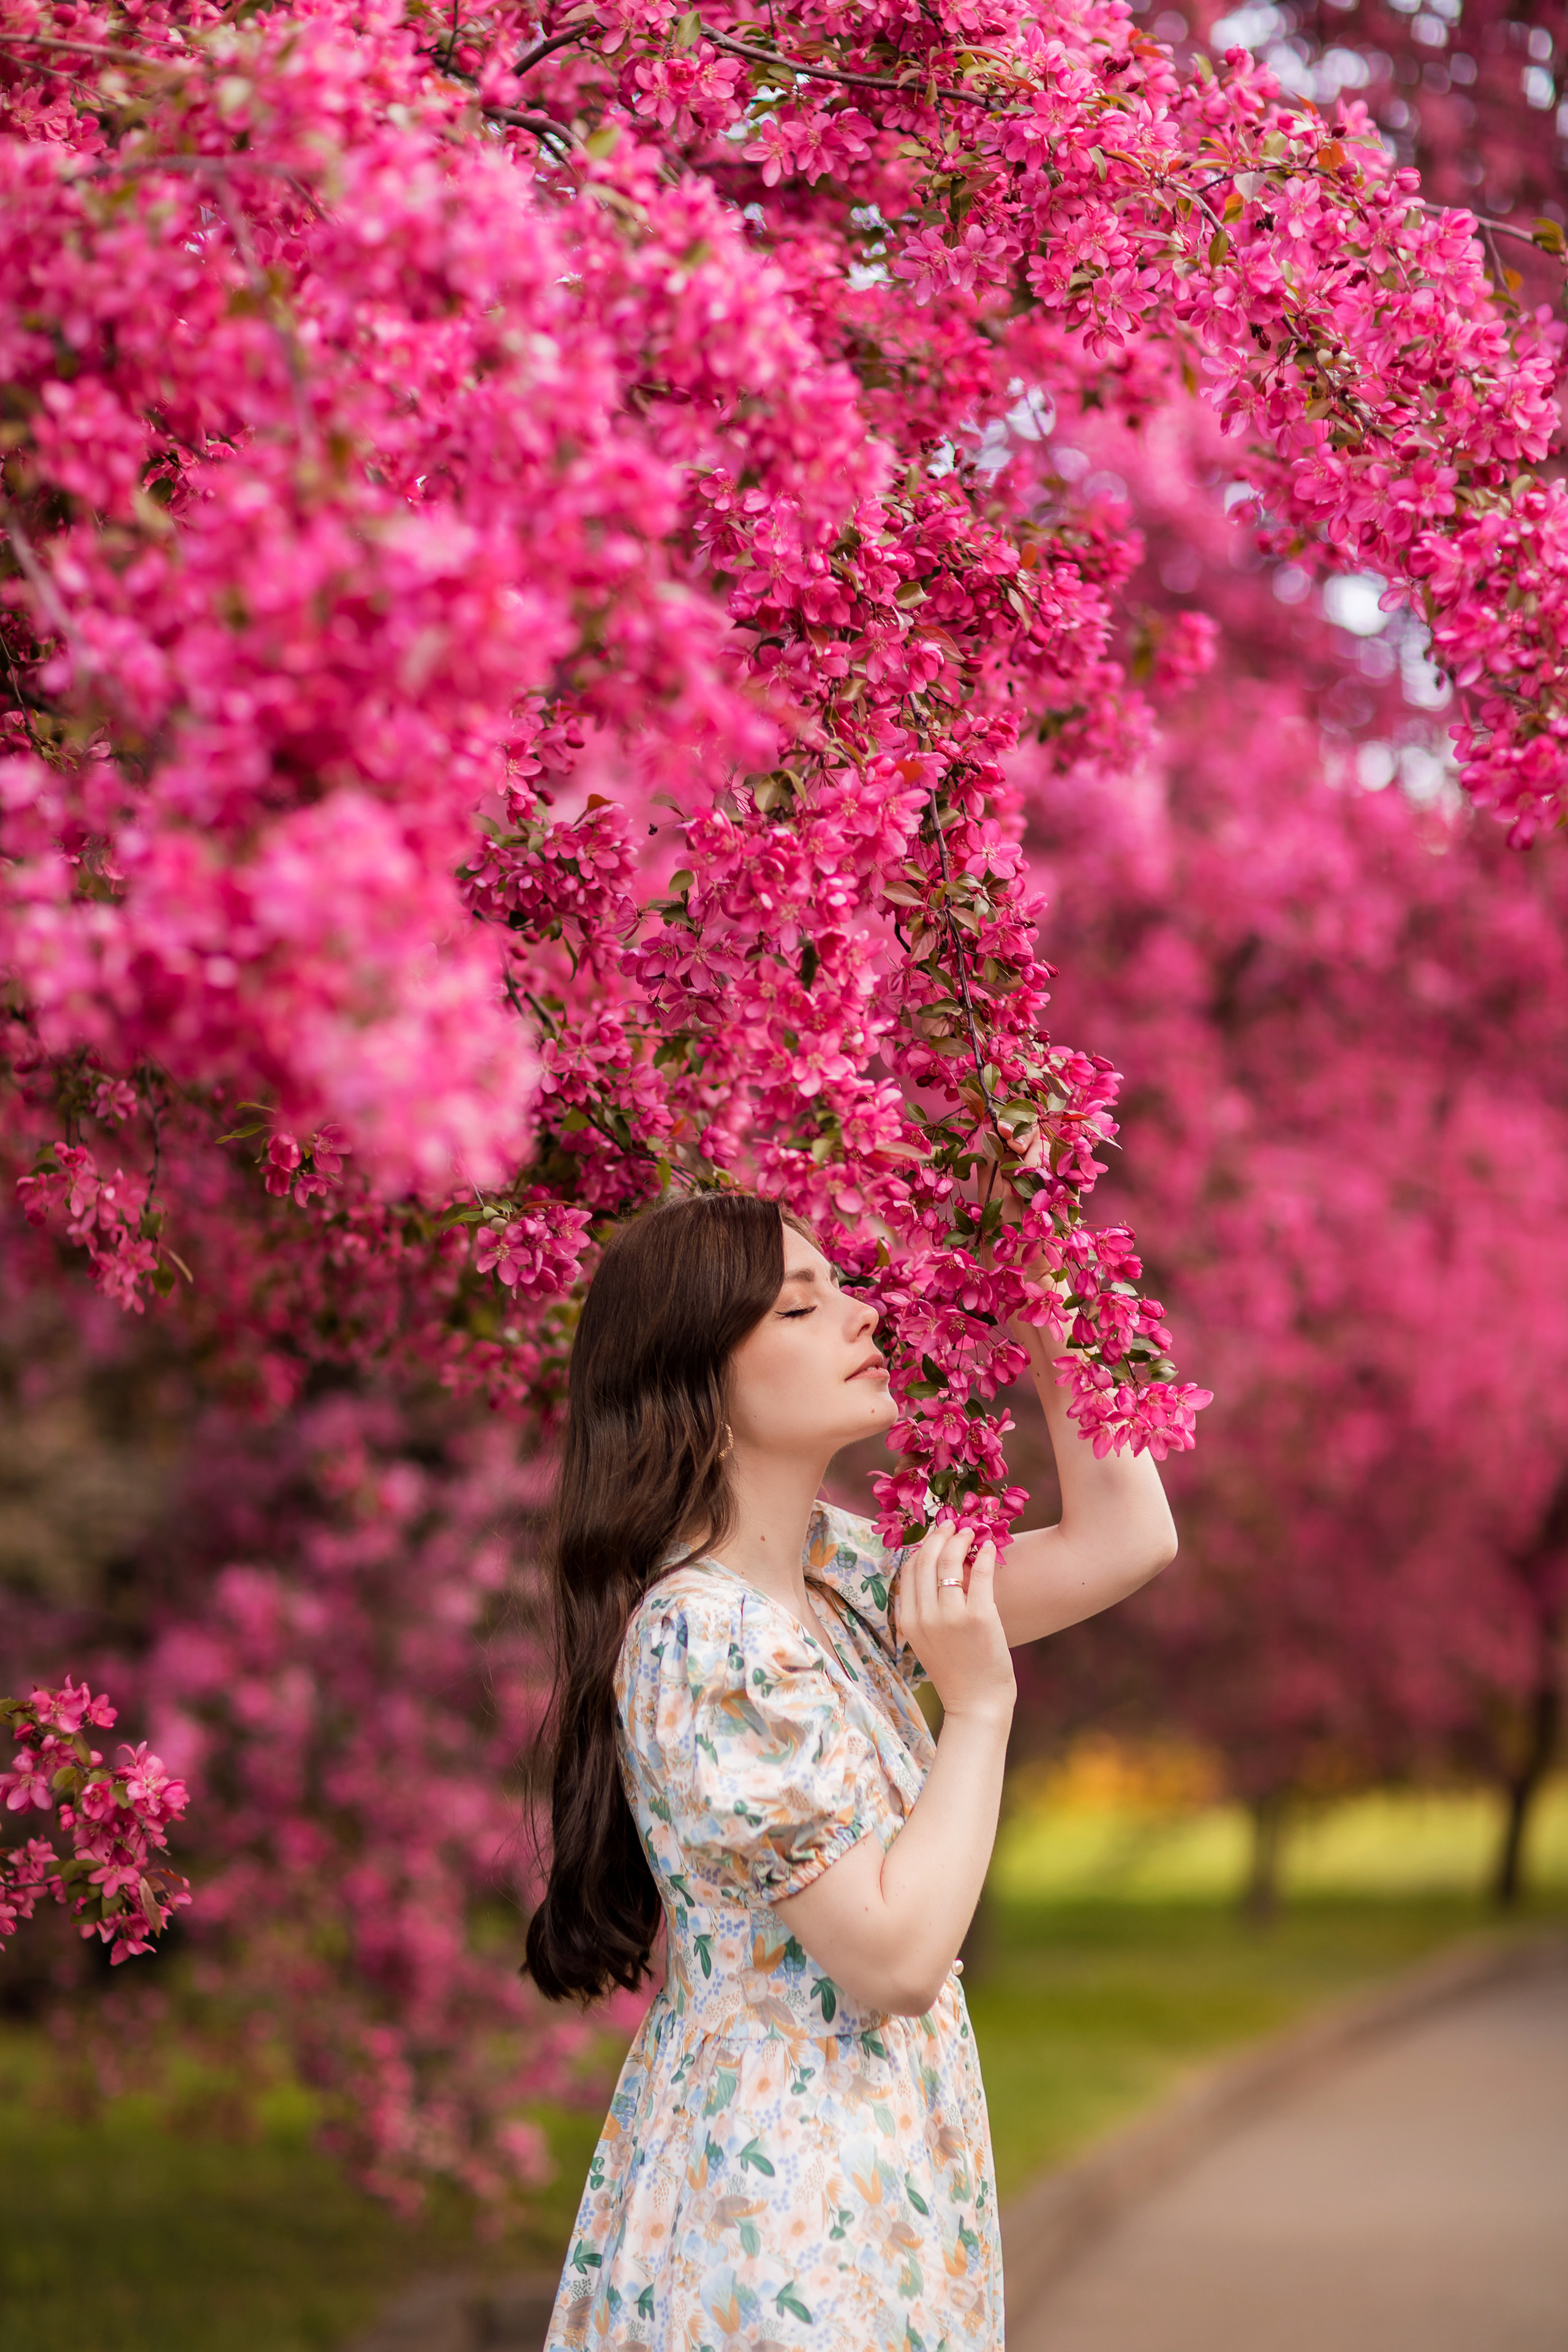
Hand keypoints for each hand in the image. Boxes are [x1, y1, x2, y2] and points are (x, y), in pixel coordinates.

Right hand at [898, 1521, 1016, 1727]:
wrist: (976, 1705)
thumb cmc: (956, 1673)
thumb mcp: (928, 1642)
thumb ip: (925, 1611)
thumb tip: (936, 1574)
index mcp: (908, 1622)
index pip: (908, 1571)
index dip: (921, 1548)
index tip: (934, 1537)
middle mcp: (924, 1616)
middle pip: (925, 1560)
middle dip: (938, 1536)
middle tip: (952, 1524)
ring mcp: (951, 1617)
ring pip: (949, 1562)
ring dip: (960, 1540)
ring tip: (971, 1531)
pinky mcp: (979, 1617)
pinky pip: (980, 1575)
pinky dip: (984, 1555)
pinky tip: (989, 1547)